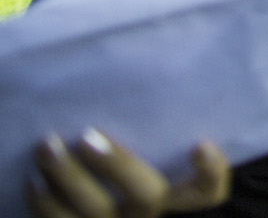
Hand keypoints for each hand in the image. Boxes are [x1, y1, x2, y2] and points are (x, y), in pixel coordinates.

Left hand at [28, 130, 230, 216]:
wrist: (102, 210)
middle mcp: (149, 214)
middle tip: (88, 136)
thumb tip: (141, 82)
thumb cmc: (124, 177)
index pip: (209, 192)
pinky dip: (44, 202)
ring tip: (48, 147)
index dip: (211, 172)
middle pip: (145, 196)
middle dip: (117, 165)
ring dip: (67, 178)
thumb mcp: (149, 160)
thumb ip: (153, 138)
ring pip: (96, 211)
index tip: (201, 145)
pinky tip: (35, 179)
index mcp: (174, 198)